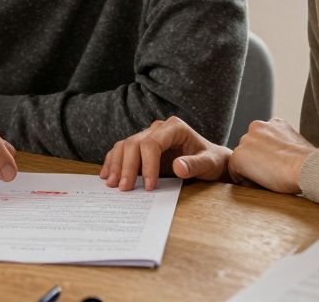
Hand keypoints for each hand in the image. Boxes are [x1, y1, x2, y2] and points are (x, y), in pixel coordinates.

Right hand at [99, 116, 231, 190]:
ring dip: (116, 164)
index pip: (152, 143)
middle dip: (127, 167)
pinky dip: (113, 161)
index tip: (148, 186)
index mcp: (174, 128)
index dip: (147, 165)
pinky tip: (107, 175)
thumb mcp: (209, 164)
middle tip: (124, 189)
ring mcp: (148, 135)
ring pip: (125, 145)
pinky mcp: (142, 146)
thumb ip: (194, 165)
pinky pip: (123, 150)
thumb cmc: (211, 161)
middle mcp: (158, 128)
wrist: (211, 160)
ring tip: (111, 184)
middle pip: (134, 143)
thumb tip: (178, 167)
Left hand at [229, 118, 314, 194]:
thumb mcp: (297, 145)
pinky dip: (245, 181)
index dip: (268, 156)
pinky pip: (235, 172)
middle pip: (250, 149)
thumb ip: (284, 145)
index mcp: (274, 123)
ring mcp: (246, 140)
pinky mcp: (238, 156)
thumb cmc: (307, 163)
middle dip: (257, 161)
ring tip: (268, 180)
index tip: (279, 167)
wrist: (305, 167)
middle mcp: (257, 126)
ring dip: (250, 171)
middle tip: (273, 175)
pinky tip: (261, 183)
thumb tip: (283, 157)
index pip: (262, 141)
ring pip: (242, 160)